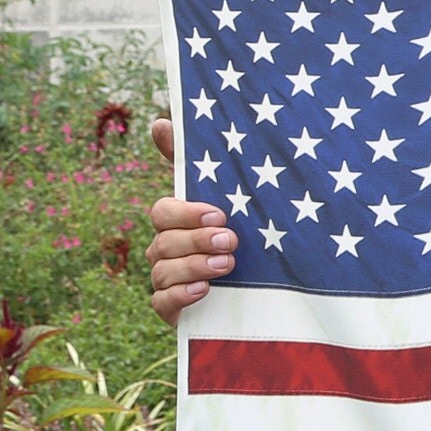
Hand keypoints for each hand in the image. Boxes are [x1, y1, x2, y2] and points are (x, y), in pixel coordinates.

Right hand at [145, 117, 237, 326]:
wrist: (270, 289)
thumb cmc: (250, 234)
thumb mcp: (238, 198)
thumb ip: (204, 164)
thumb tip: (160, 121)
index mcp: (182, 221)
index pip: (163, 211)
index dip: (185, 212)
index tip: (219, 213)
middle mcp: (170, 248)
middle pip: (162, 240)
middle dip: (195, 239)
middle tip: (231, 240)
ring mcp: (169, 279)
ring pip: (161, 271)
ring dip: (193, 266)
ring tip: (227, 264)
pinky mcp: (174, 309)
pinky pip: (160, 303)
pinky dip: (179, 296)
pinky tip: (204, 291)